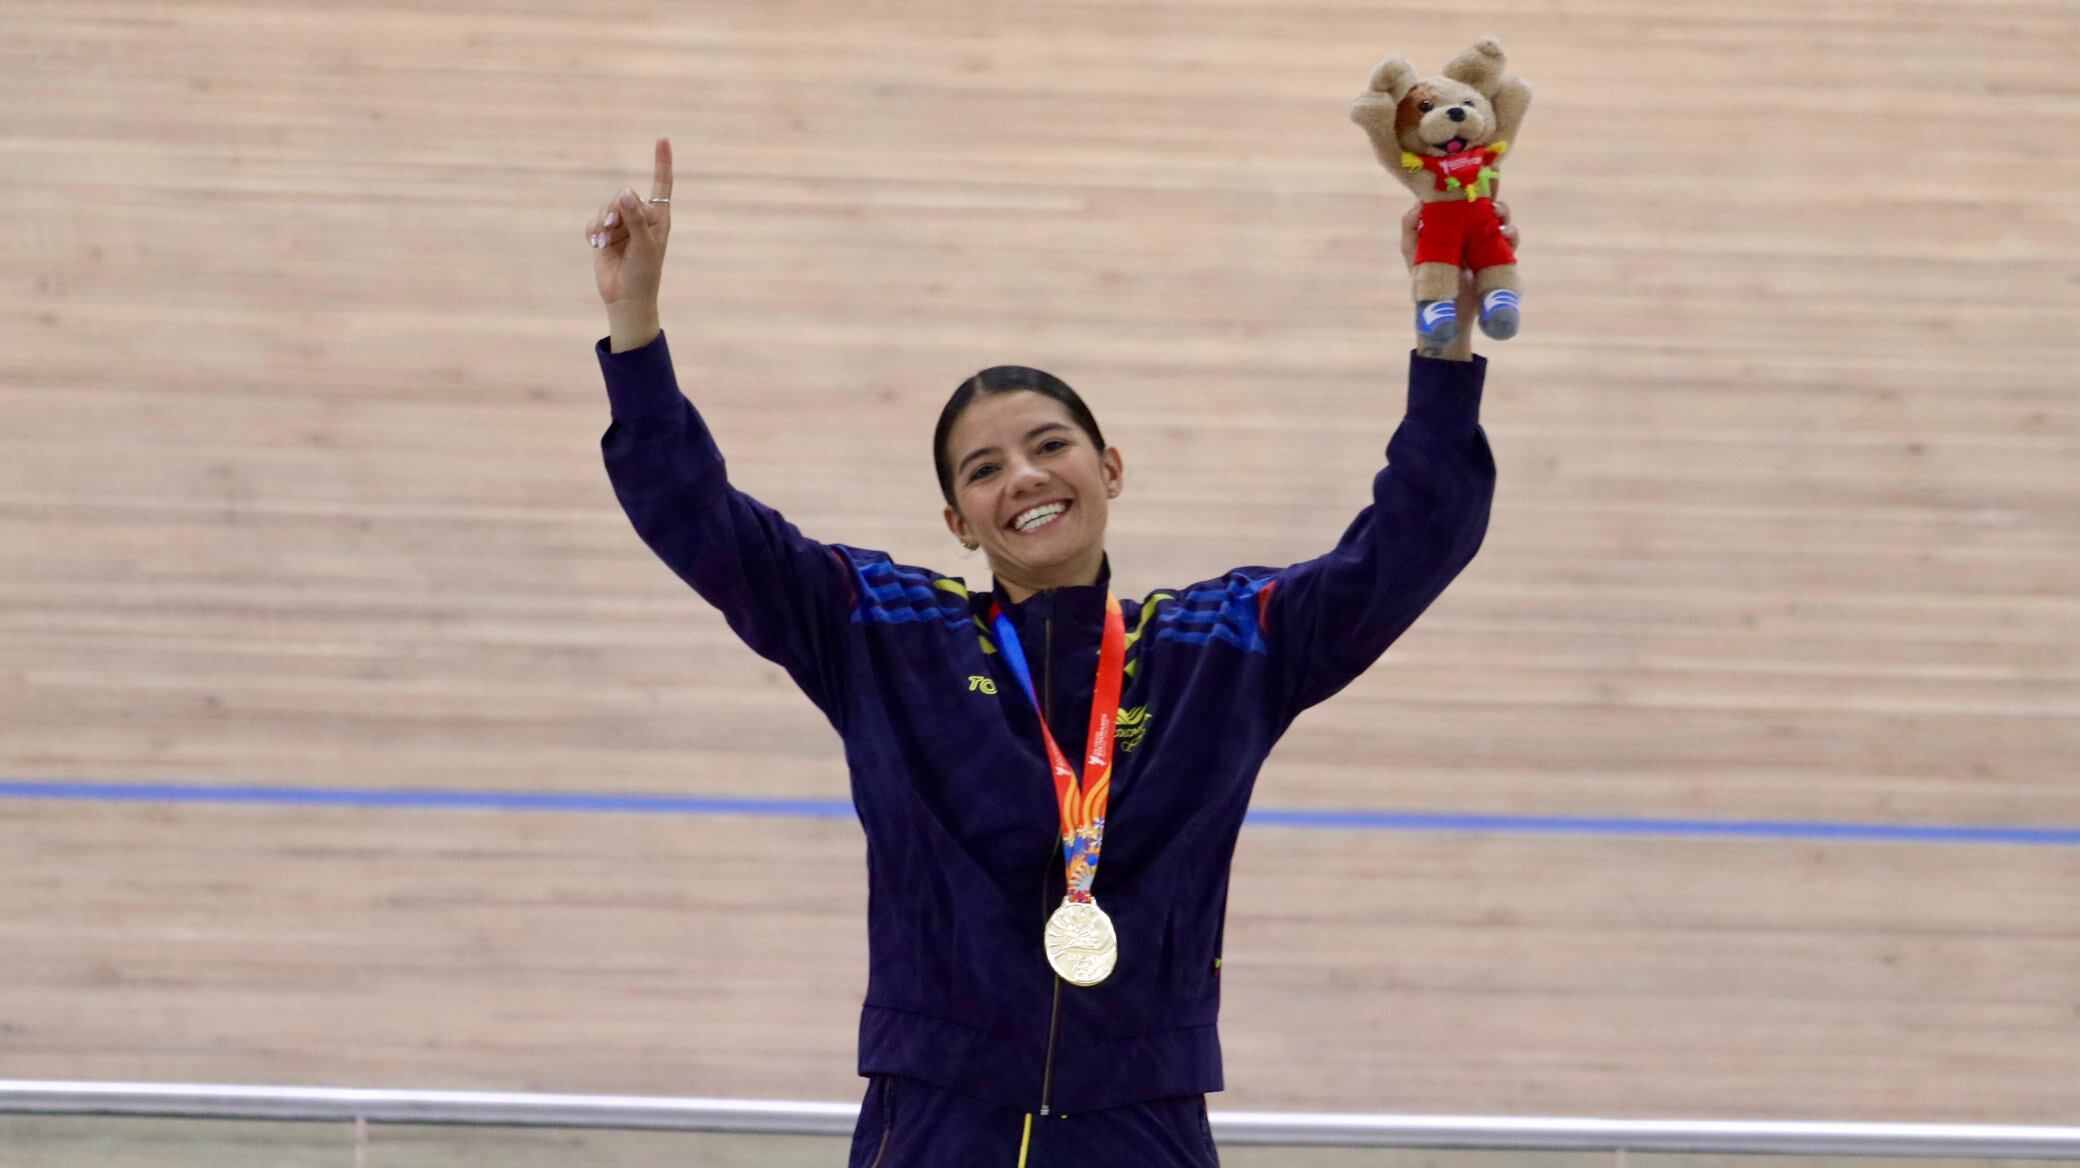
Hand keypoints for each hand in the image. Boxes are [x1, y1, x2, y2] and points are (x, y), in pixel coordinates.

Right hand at [587, 137, 673, 310]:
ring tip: (607, 242)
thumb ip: (635, 219)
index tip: (662, 137)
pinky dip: (593, 232)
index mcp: (658, 217)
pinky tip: (596, 245)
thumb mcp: (644, 246)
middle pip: (624, 196)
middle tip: (614, 229)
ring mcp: (621, 226)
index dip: (661, 161)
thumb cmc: (644, 274)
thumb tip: (624, 192)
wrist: (626, 299)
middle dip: (616, 211)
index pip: (661, 184)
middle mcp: (640, 217)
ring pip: (606, 207)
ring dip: (604, 224)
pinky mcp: (604, 235)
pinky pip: (594, 222)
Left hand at [1400, 196, 1517, 359]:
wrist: (1445, 312)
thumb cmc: (1424, 278)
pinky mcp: (1499, 259)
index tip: (1475, 179)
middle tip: (1491, 202)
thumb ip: (1410, 227)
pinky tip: (1505, 236)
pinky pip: (1511, 243)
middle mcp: (1472, 230)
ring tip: (1499, 218)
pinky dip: (1511, 236)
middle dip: (1493, 199)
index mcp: (1453, 224)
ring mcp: (1486, 244)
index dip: (1473, 188)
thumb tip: (1420, 202)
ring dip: (1504, 214)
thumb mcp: (1412, 251)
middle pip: (1488, 206)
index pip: (1466, 200)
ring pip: (1502, 221)